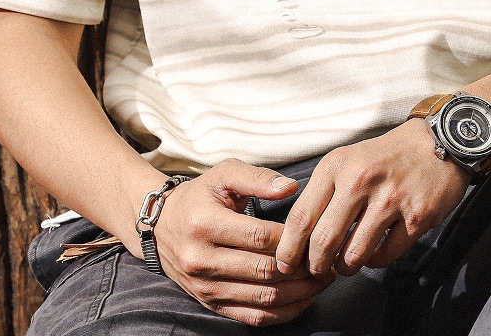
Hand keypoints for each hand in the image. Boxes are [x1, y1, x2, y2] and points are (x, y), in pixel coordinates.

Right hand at [154, 159, 337, 326]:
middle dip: (302, 268)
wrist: (161, 226)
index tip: (317, 234)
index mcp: (204, 224)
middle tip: (329, 260)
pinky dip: (282, 313)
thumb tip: (292, 187)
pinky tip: (304, 300)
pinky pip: (252, 317)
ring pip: (262, 298)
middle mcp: (201, 260)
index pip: (259, 237)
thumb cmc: (200, 195)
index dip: (292, 239)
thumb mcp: (224, 174)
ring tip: (323, 280)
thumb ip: (258, 178)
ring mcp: (205, 287)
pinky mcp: (210, 305)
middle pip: (263, 270)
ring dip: (299, 293)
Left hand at [274, 119, 473, 279]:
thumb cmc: (384, 157)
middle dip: (316, 265)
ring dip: (346, 267)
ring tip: (346, 262)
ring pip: (353, 256)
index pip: (301, 217)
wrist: (437, 142)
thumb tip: (298, 238)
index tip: (284, 264)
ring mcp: (390, 199)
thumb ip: (323, 193)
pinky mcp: (416, 216)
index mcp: (337, 166)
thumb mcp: (347, 161)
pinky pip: (384, 257)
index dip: (288, 249)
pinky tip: (373, 251)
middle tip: (317, 270)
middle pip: (323, 242)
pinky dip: (374, 261)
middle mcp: (360, 180)